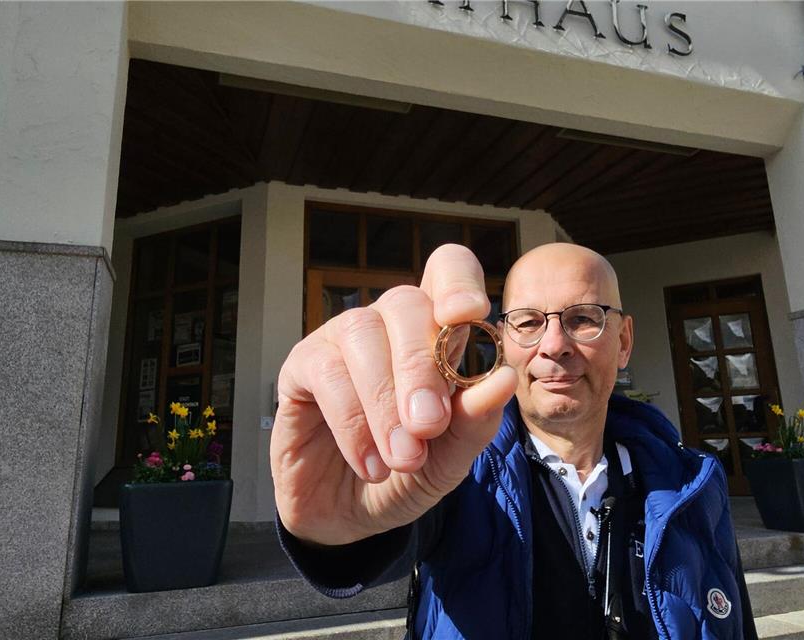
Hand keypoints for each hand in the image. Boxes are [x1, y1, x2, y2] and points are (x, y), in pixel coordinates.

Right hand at [270, 244, 517, 544]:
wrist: (351, 519)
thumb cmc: (407, 474)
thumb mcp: (451, 458)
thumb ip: (476, 421)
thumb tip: (502, 379)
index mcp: (435, 331)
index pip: (448, 270)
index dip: (458, 282)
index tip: (468, 315)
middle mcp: (388, 324)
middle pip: (405, 303)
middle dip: (421, 366)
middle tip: (428, 427)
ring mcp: (340, 340)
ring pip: (362, 334)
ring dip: (385, 401)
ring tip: (403, 459)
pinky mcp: (301, 366)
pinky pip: (326, 372)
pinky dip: (353, 422)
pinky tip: (370, 464)